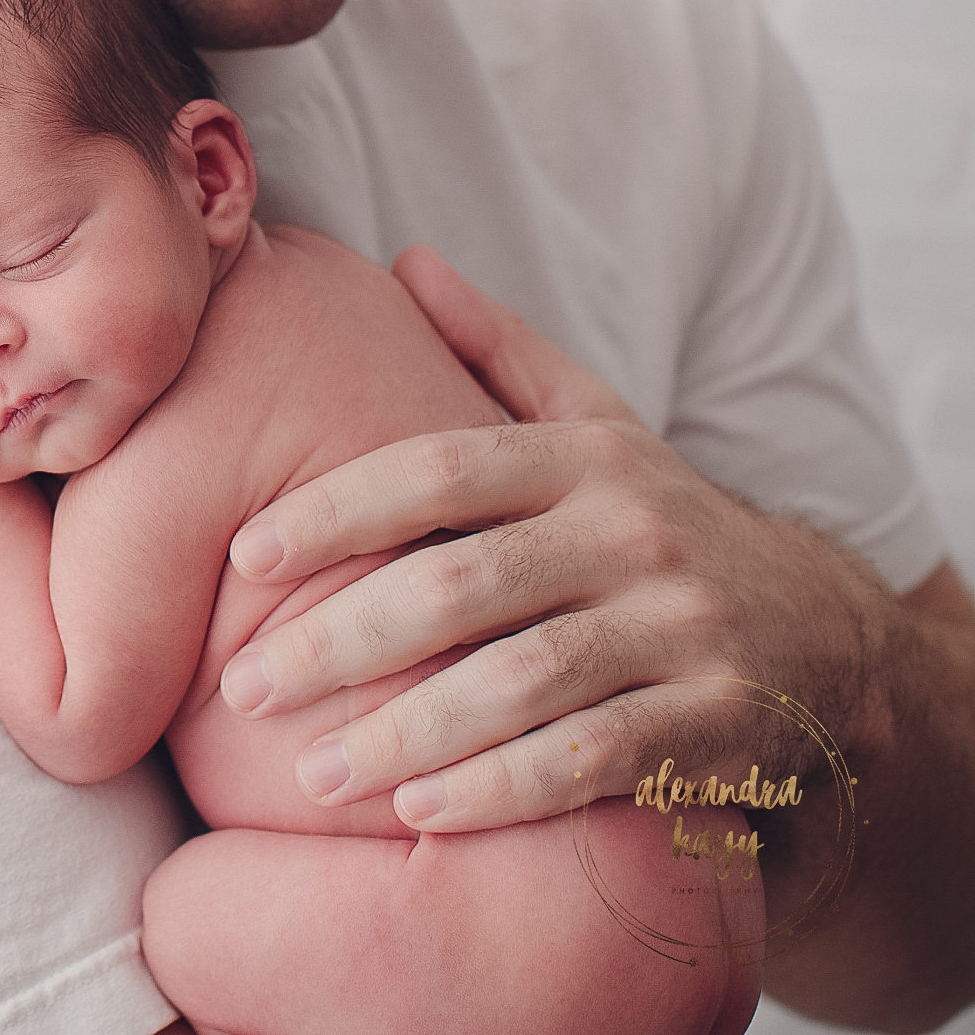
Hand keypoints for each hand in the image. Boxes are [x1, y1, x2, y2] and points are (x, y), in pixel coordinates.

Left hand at [215, 246, 896, 833]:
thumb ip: (500, 351)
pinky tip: (419, 813)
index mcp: (585, 458)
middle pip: (461, 586)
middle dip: (338, 642)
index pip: (439, 470)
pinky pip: (592, 760)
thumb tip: (406, 261)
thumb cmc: (660, 526)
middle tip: (245, 688)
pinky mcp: (719, 722)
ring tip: (311, 777)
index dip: (335, 511)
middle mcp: (635, 534)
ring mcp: (682, 630)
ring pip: (520, 683)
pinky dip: (500, 789)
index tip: (243, 552)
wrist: (830, 639)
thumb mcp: (600, 428)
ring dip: (404, 736)